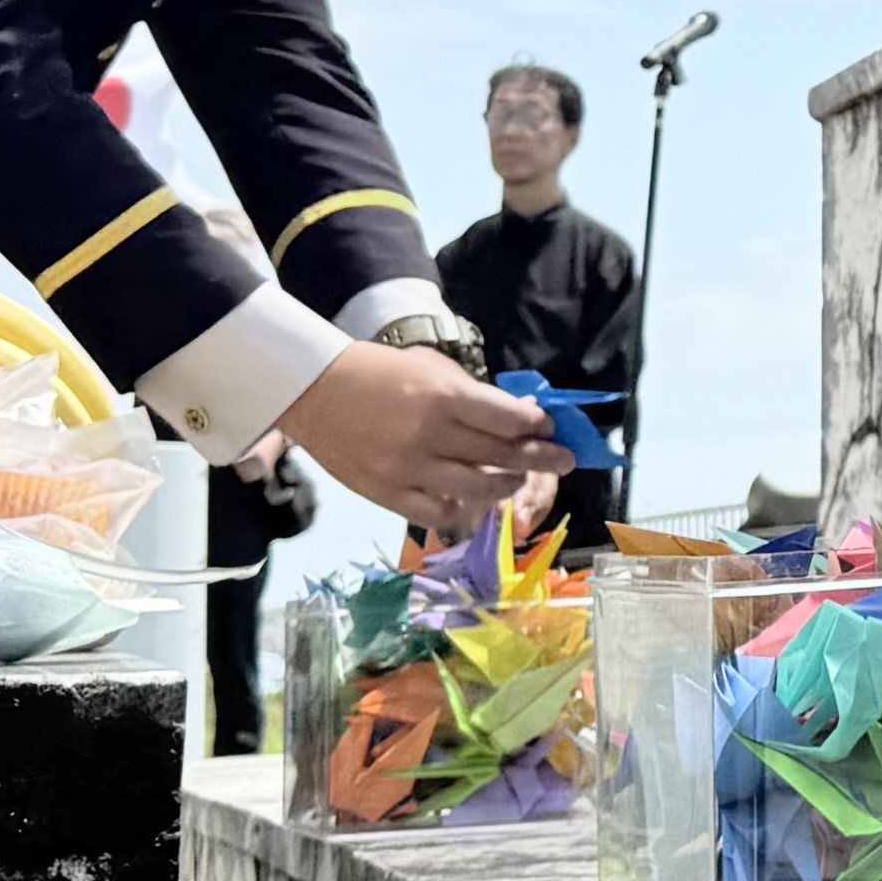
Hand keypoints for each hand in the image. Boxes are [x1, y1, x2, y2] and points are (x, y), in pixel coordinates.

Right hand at [276, 338, 551, 534]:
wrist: (318, 391)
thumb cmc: (381, 372)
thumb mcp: (432, 368)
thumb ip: (474, 395)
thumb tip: (520, 416)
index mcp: (444, 397)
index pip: (508, 420)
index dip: (535, 427)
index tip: (549, 429)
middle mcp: (431, 435)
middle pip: (500, 456)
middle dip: (540, 459)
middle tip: (564, 461)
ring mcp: (409, 469)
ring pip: (476, 490)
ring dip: (506, 486)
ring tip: (518, 480)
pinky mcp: (387, 493)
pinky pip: (437, 512)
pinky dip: (460, 509)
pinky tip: (471, 501)